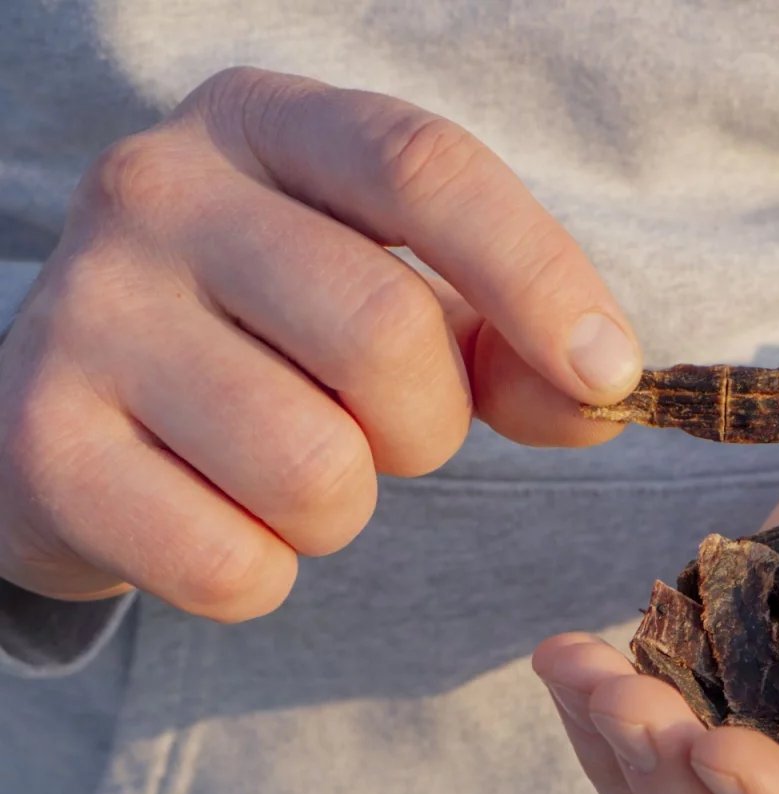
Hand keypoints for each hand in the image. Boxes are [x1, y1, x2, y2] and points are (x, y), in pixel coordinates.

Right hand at [0, 67, 640, 620]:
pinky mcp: (44, 446)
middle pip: (382, 332)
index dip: (540, 277)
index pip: (426, 168)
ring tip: (293, 467)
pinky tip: (219, 517)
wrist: (75, 406)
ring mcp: (85, 314)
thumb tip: (599, 391)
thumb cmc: (270, 337)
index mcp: (264, 125)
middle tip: (389, 432)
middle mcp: (157, 193)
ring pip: (312, 468)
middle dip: (430, 424)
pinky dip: (265, 571)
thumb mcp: (390, 292)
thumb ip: (509, 337)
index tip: (610, 371)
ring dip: (343, 509)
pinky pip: (233, 564)